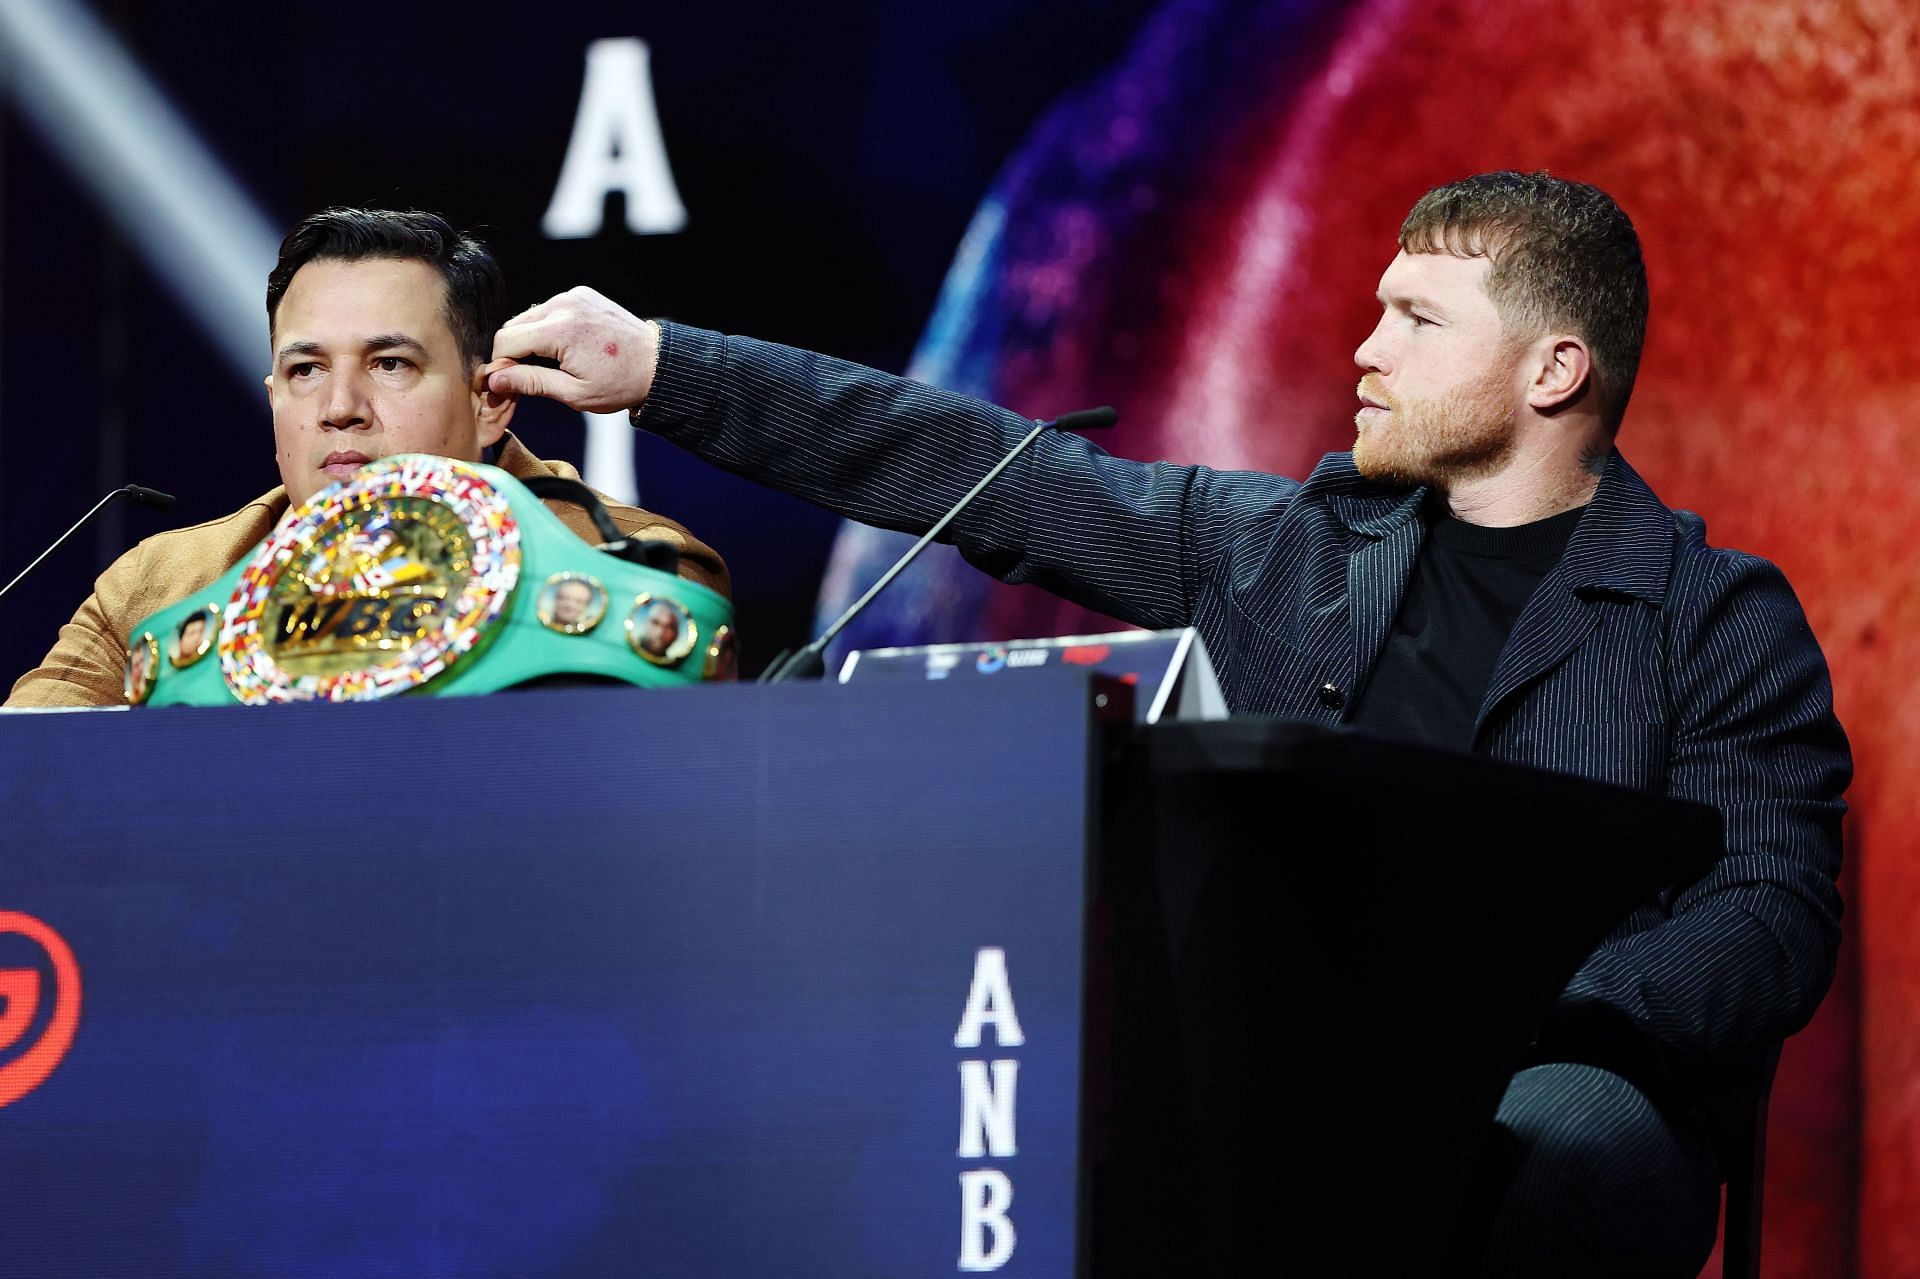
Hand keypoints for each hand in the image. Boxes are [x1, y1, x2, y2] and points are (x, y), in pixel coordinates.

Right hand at [484, 286, 659, 412]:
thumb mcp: (574, 393)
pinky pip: (549, 310)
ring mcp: (573, 296)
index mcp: (561, 330)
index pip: (506, 341)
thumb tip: (495, 379)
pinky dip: (548, 328)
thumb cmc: (621, 384)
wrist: (657, 364)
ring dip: (530, 340)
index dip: (501, 364)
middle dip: (513, 353)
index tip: (507, 384)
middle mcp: (564, 305)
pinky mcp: (581, 294)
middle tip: (527, 378)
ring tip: (552, 364)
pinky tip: (565, 348)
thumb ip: (531, 383)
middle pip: (514, 327)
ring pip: (529, 318)